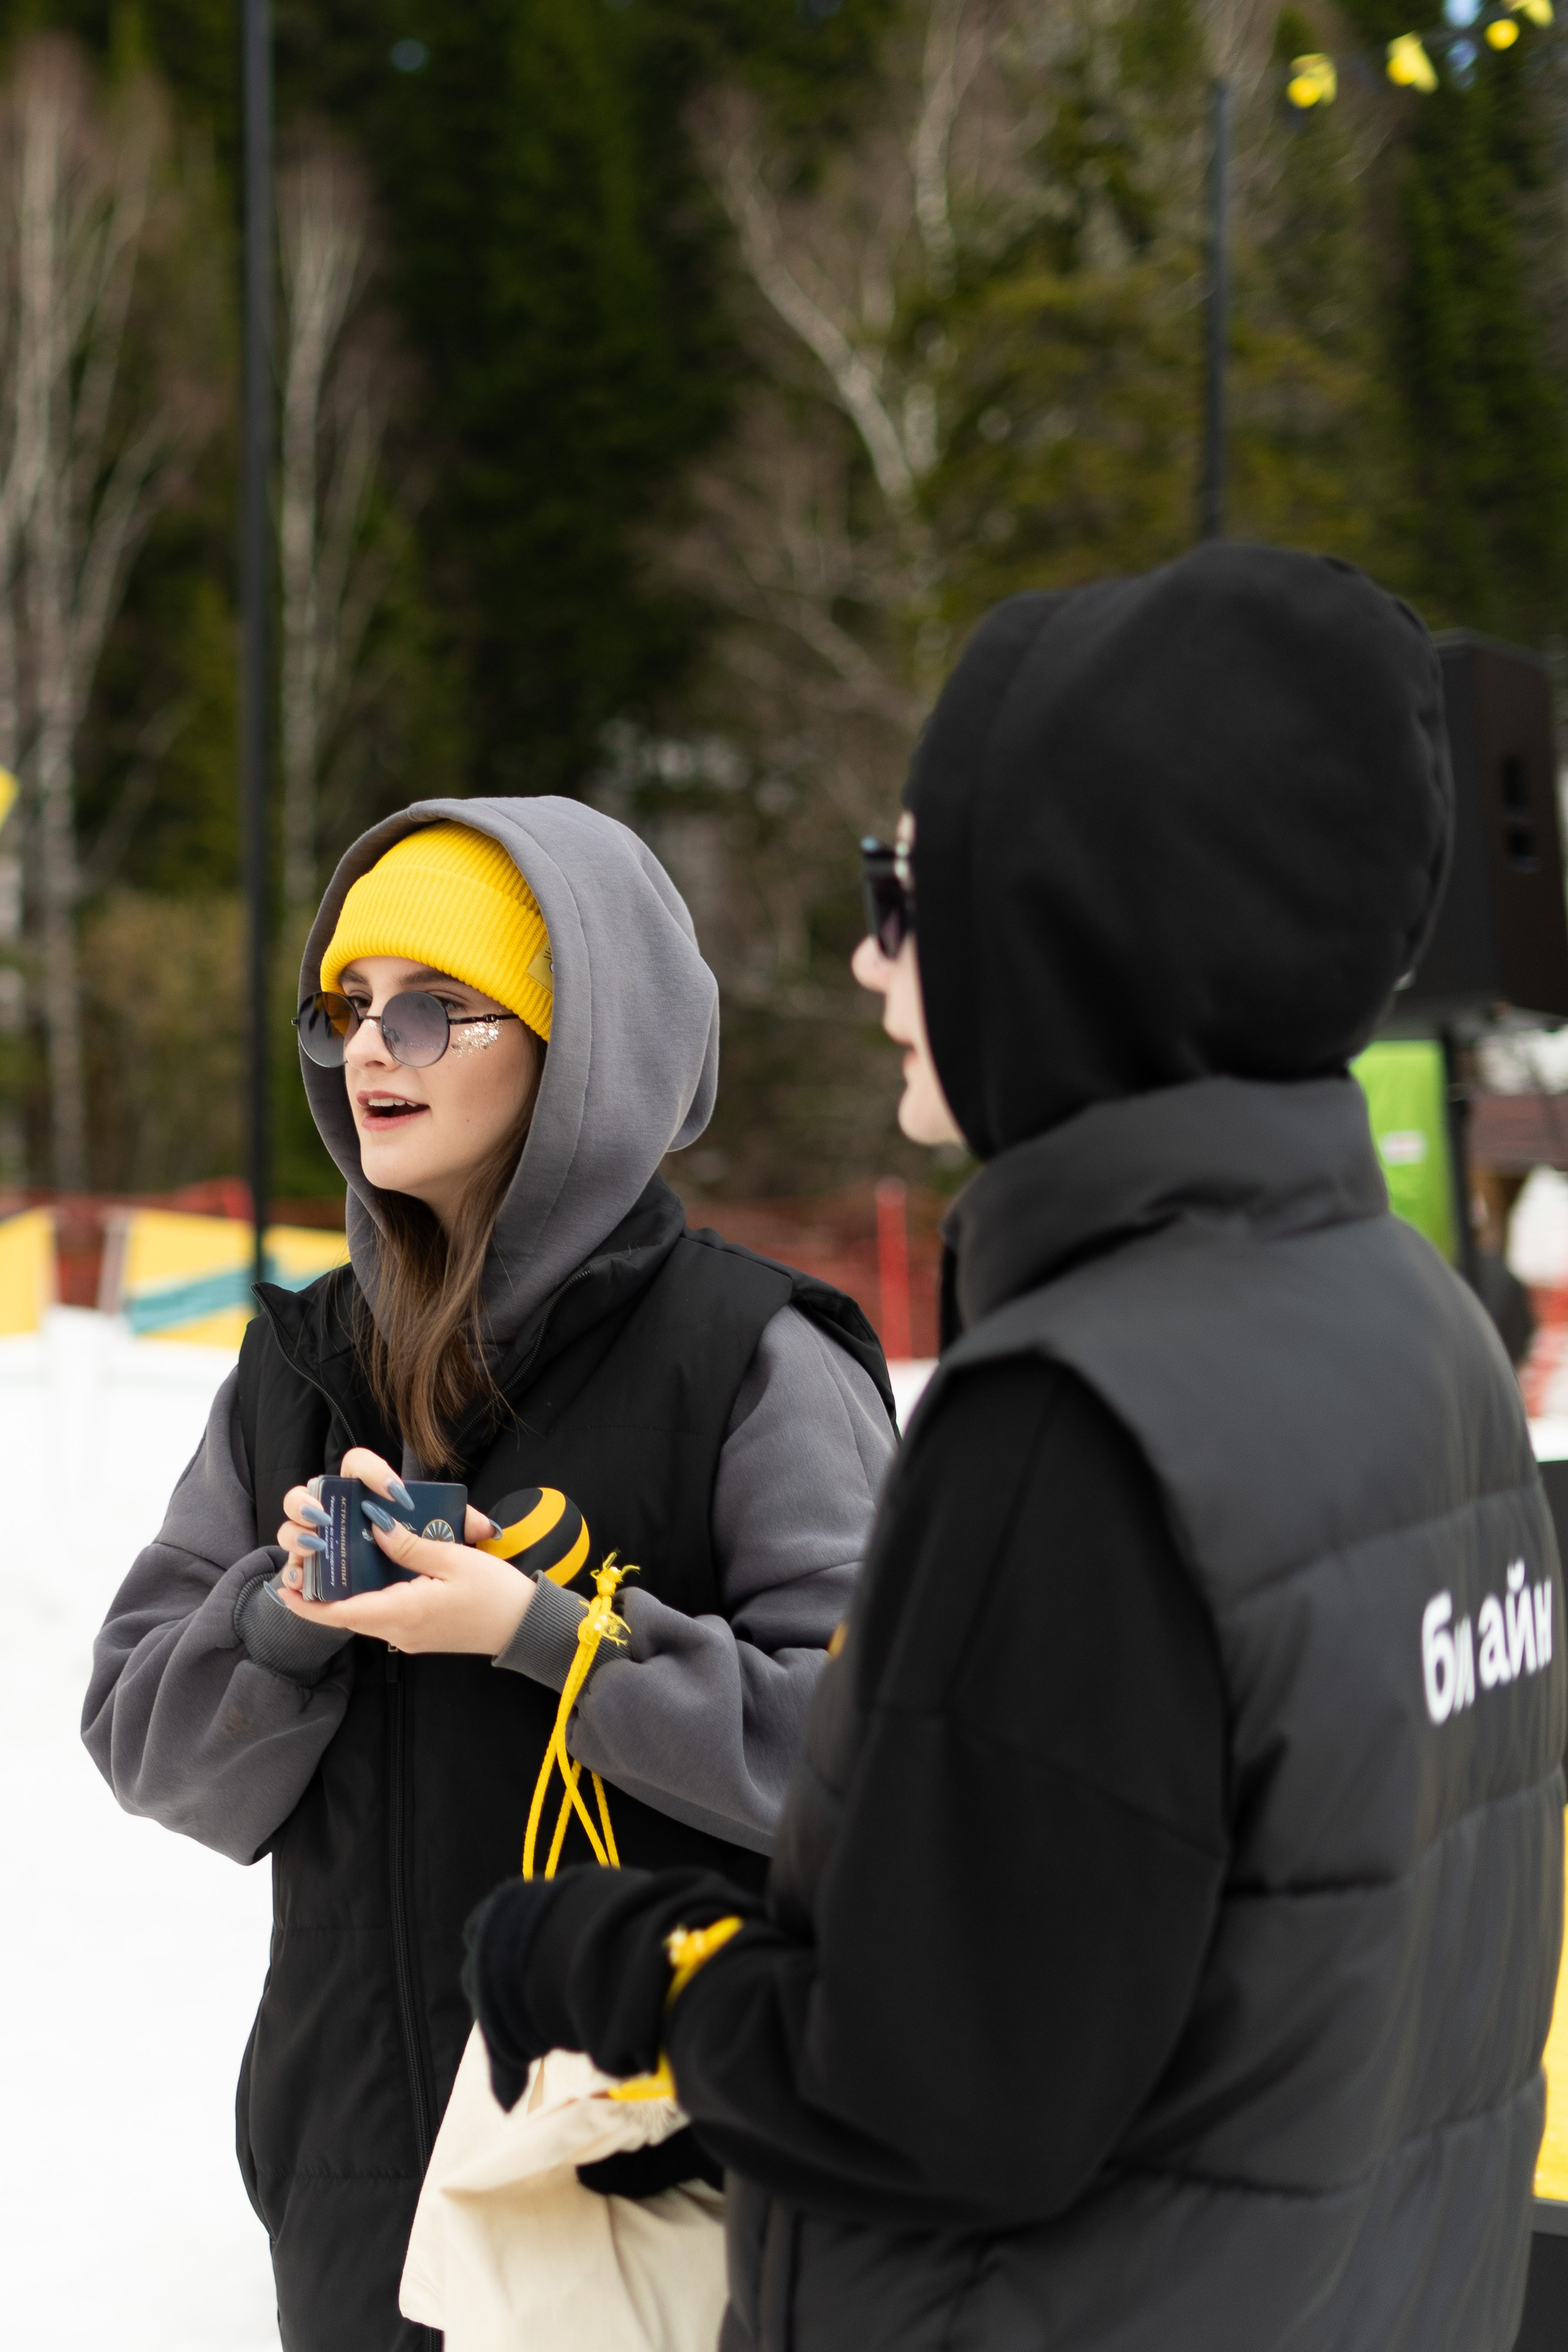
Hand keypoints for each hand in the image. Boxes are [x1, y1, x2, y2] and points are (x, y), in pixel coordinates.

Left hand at [276, 1446, 534, 1656]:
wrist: (524, 1626)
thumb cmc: (495, 1592)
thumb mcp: (453, 1558)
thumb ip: (410, 1545)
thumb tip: (376, 1527)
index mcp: (403, 1613)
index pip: (341, 1613)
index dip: (307, 1603)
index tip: (283, 1588)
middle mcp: (399, 1631)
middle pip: (348, 1614)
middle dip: (323, 1594)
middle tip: (307, 1564)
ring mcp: (409, 1637)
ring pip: (365, 1615)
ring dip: (346, 1595)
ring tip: (333, 1564)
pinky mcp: (420, 1635)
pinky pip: (384, 1616)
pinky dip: (369, 1596)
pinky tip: (372, 1573)